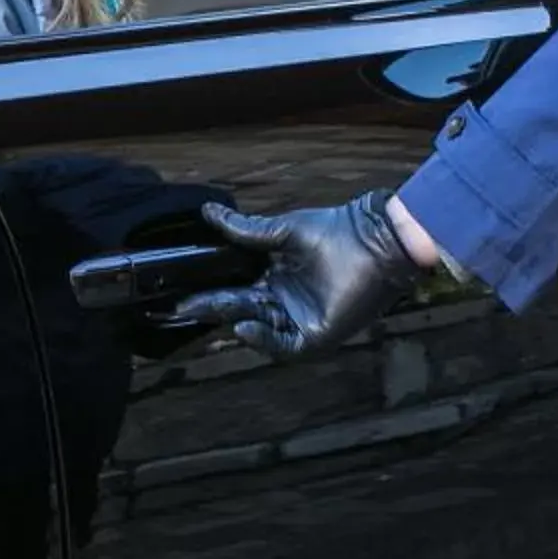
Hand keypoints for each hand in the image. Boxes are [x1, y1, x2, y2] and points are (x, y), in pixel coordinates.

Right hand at [166, 191, 424, 358]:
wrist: (377, 239)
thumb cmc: (337, 230)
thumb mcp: (283, 230)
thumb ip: (244, 230)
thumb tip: (208, 212)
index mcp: (277, 276)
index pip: (236, 289)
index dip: (210, 291)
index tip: (183, 290)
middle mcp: (285, 300)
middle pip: (242, 308)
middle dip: (212, 308)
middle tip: (180, 307)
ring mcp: (301, 318)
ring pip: (259, 327)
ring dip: (235, 321)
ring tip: (208, 310)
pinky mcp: (317, 334)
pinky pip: (285, 346)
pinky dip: (264, 340)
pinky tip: (244, 326)